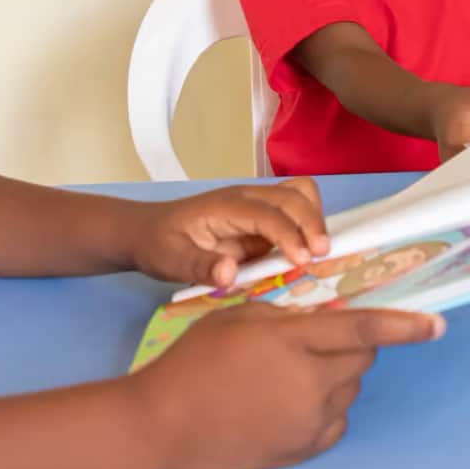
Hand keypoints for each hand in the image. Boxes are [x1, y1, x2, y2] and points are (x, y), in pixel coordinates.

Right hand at [132, 303, 443, 468]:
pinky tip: (288, 402)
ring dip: (334, 374)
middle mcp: (311, 382)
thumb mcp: (238, 316)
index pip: (364, 329)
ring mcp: (310, 420)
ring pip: (349, 387)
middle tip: (318, 340)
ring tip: (286, 375)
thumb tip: (321, 319)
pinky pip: (336, 419)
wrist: (162, 426)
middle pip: (362, 357)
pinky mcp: (304, 449)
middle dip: (353, 343)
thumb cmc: (194, 361)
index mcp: (293, 341)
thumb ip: (287, 314)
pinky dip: (324, 405)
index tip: (439, 325)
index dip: (405, 326)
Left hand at [133, 178, 329, 287]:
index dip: (289, 233)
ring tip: (319, 253)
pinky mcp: (263, 223)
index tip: (303, 259)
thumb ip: (199, 266)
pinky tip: (309, 256)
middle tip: (321, 256)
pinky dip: (309, 230)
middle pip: (293, 195)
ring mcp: (258, 209)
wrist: (147, 233)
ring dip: (315, 220)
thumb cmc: (158, 244)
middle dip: (312, 222)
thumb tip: (230, 274)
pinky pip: (295, 217)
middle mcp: (248, 200)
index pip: (268, 212)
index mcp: (227, 206)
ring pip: (300, 196)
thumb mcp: (170, 260)